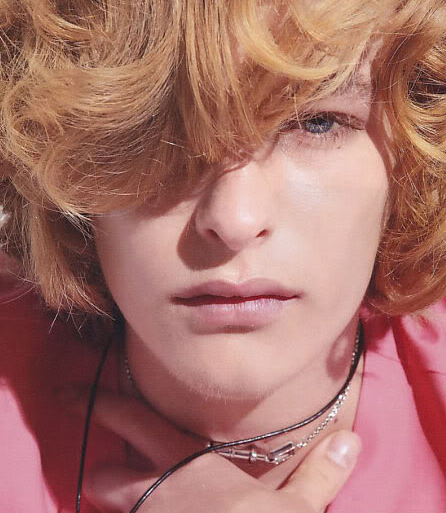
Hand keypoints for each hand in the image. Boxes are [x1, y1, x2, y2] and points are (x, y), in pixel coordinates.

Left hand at [68, 390, 360, 512]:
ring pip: (115, 504)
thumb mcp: (297, 512)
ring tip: (110, 485)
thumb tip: (350, 441)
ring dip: (112, 493)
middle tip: (89, 446)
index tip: (77, 389)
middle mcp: (158, 495)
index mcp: (188, 468)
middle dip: (99, 460)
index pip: (138, 423)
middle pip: (110, 471)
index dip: (106, 404)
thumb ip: (320, 476)